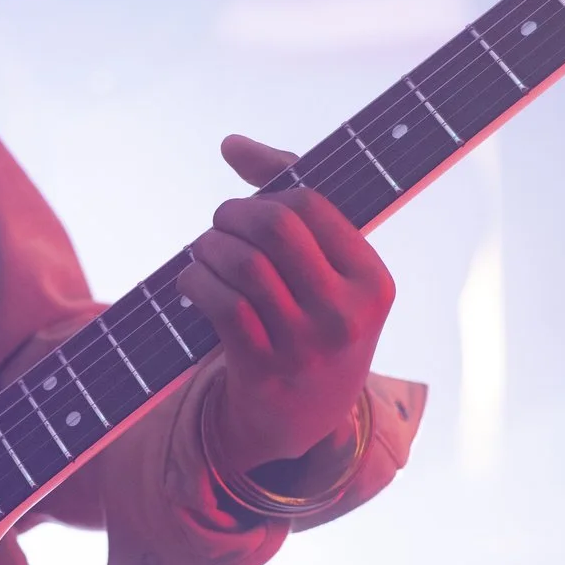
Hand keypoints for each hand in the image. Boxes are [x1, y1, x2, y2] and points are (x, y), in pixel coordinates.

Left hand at [177, 134, 395, 473]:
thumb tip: (231, 143)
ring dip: (209, 248)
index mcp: (372, 280)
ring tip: (203, 252)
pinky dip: (196, 283)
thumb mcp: (326, 272)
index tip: (248, 208)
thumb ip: (289, 198)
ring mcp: (307, 345)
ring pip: (244, 266)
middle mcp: (347, 313)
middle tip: (219, 225)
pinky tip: (192, 281)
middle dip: (233, 215)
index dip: (268, 195)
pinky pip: (222, 307)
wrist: (303, 420)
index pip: (312, 206)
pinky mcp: (265, 370)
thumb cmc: (312, 324)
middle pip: (276, 228)